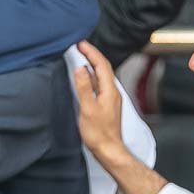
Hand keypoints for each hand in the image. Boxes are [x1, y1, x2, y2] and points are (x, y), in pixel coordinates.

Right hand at [72, 40, 127, 164]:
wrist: (109, 150)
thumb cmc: (99, 133)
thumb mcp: (87, 108)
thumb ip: (84, 87)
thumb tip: (80, 69)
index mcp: (109, 90)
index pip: (101, 64)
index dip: (91, 52)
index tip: (81, 44)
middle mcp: (112, 92)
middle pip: (103, 68)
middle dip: (92, 55)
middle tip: (80, 47)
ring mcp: (110, 99)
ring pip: (101, 76)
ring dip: (91, 65)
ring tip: (81, 58)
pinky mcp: (106, 105)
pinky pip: (99, 85)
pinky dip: (91, 77)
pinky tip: (85, 79)